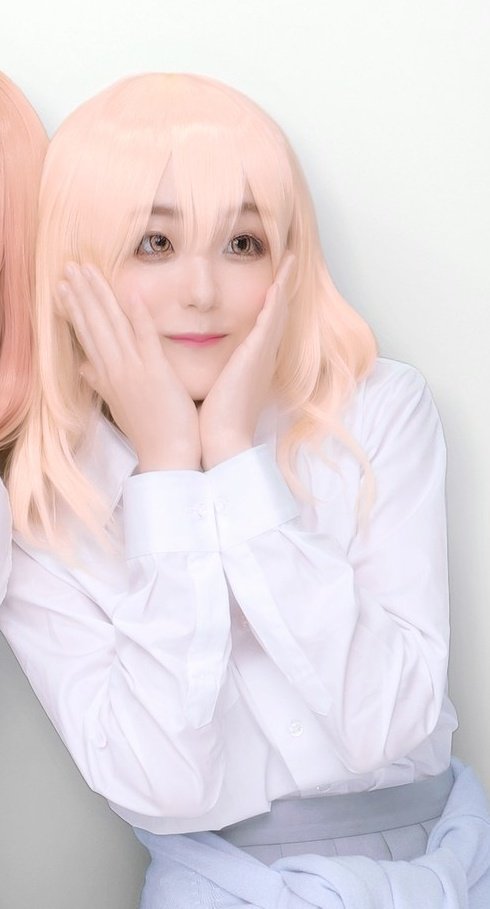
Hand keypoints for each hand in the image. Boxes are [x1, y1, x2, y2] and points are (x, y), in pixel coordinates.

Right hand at [58, 264, 200, 470]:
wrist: (167, 456)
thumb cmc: (149, 431)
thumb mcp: (119, 405)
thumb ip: (100, 383)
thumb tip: (83, 369)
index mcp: (106, 377)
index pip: (86, 336)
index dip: (75, 309)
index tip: (64, 287)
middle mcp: (114, 370)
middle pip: (93, 325)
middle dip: (81, 294)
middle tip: (70, 267)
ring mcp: (133, 370)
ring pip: (111, 326)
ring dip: (99, 296)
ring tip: (87, 270)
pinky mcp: (155, 373)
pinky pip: (145, 338)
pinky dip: (138, 316)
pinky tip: (131, 292)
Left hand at [199, 253, 294, 469]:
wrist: (221, 441)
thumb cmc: (214, 421)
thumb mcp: (213, 386)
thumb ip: (211, 370)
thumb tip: (193, 360)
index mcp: (251, 362)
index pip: (262, 324)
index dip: (269, 301)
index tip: (271, 280)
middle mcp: (262, 356)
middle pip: (276, 312)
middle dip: (283, 285)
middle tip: (289, 258)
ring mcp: (262, 354)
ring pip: (277, 310)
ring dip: (284, 283)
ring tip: (290, 258)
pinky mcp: (257, 355)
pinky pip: (270, 320)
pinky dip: (276, 298)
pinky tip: (279, 280)